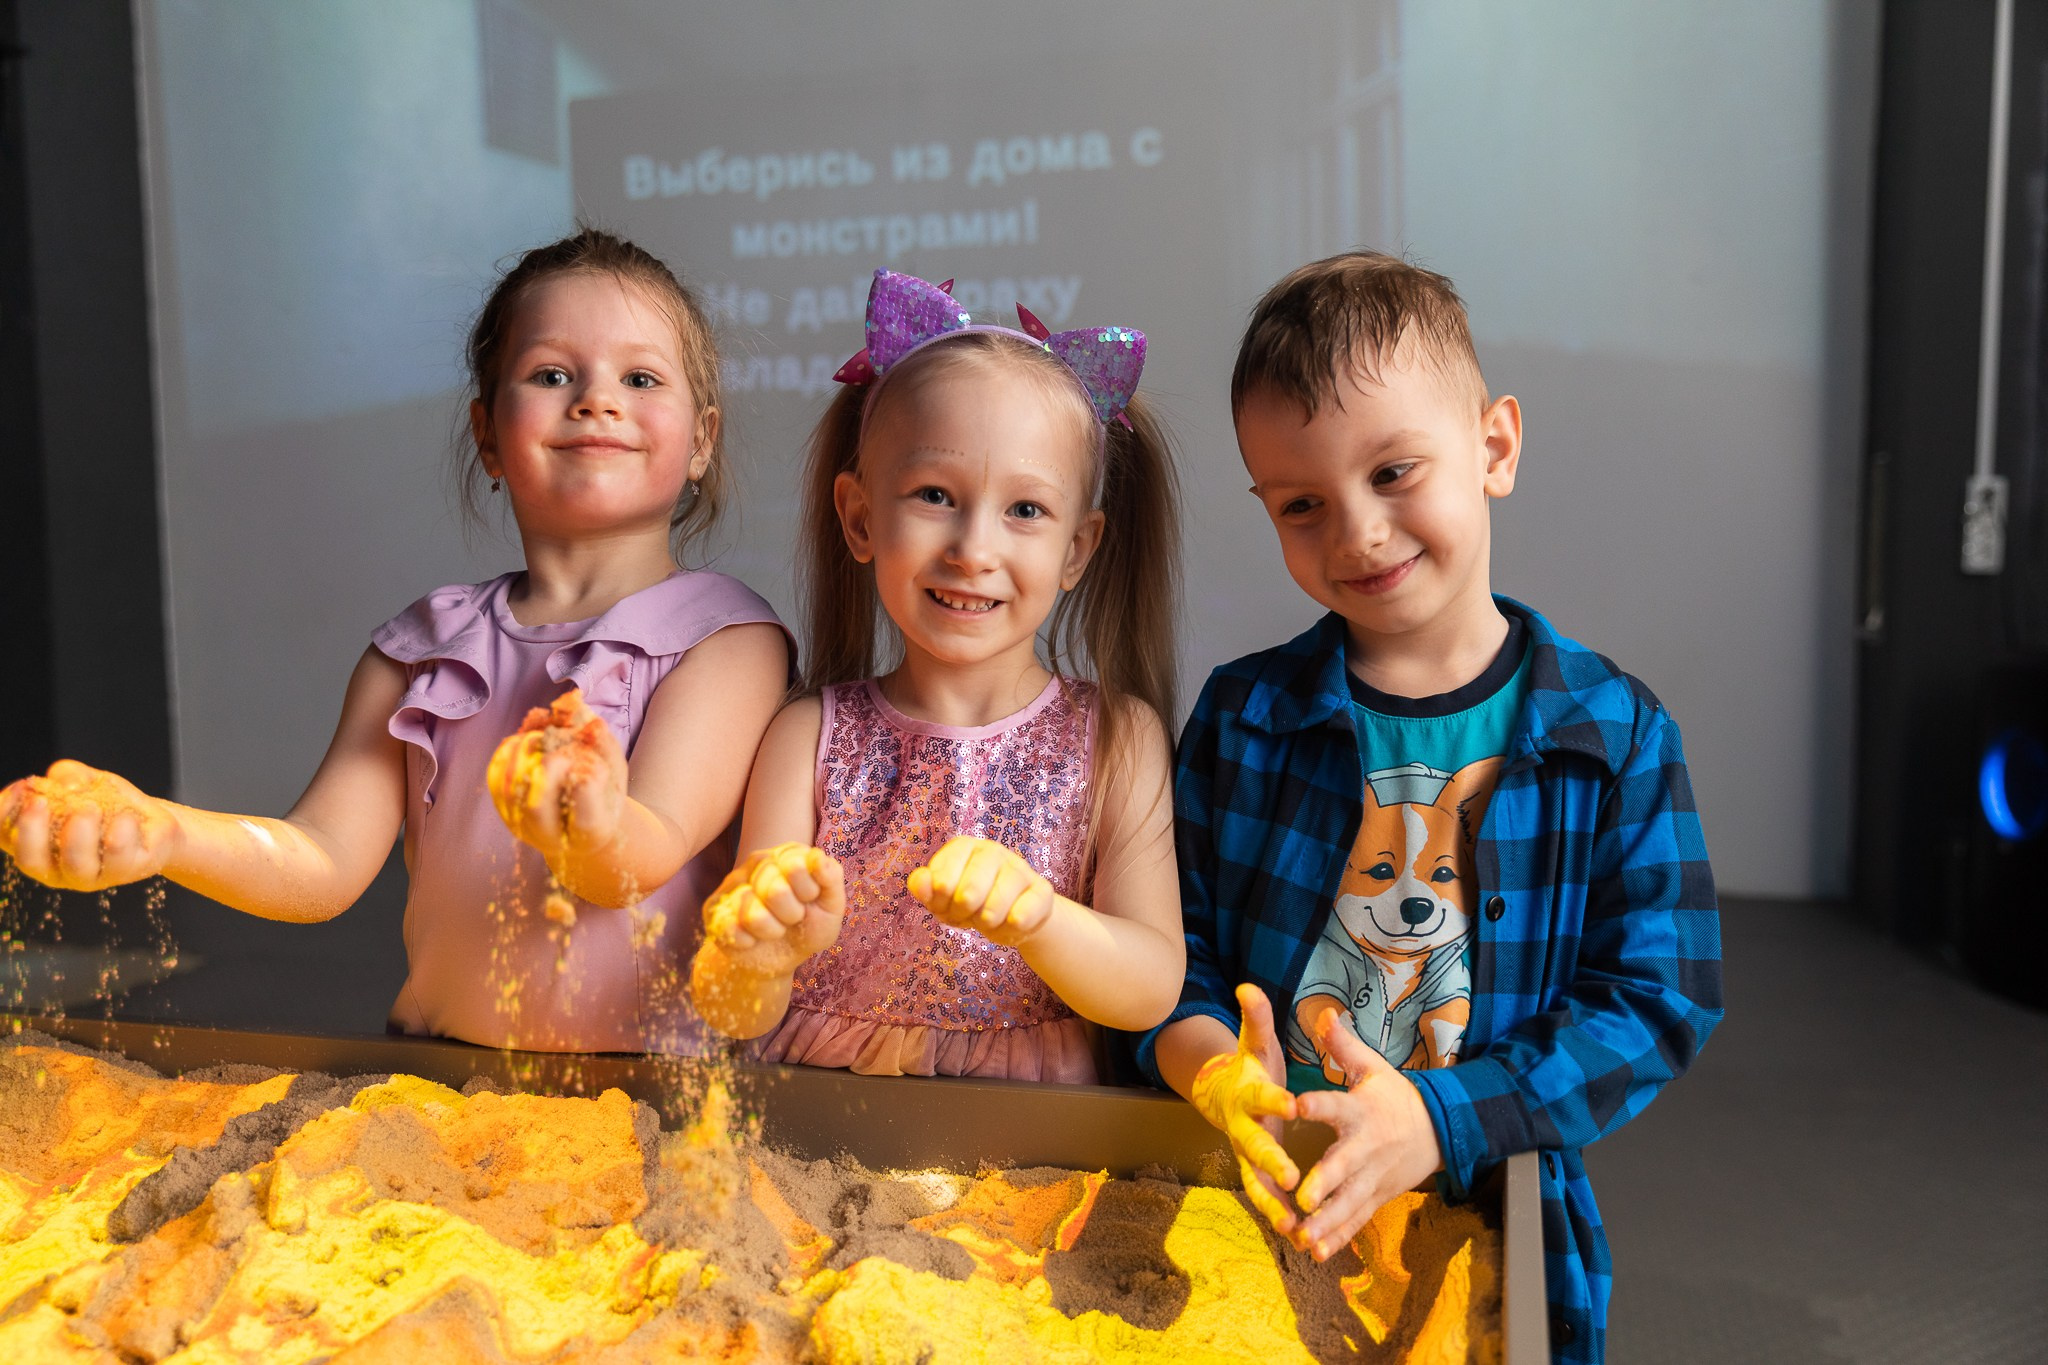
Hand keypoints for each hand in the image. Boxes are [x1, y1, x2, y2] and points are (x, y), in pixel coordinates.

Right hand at [0, 760, 178, 890]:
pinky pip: (119, 857)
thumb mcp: (83, 782)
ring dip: (77, 834)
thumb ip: (66, 776)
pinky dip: (120, 833)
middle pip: (31, 861)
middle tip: (40, 801)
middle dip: (29, 831)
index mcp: (38, 845)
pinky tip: (125, 816)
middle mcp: (59, 867)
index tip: (20, 788)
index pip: (5, 837)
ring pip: (75, 865)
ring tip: (89, 807)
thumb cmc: (110, 804)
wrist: (155, 822)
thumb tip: (63, 783)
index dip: (3, 815)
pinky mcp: (128, 870)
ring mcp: (93, 875)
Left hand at [486, 688, 626, 865]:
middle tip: (561, 750)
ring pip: (510, 790)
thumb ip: (605, 747)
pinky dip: (505, 755)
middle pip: (536, 806)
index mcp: (589, 834)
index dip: (588, 782)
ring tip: (539, 737)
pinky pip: (495, 781)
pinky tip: (520, 740)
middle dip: (549, 768)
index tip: (592, 765)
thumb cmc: (604, 799)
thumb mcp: (616, 775)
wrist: (580, 829)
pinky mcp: (505, 812)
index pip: (585, 814)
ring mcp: (523, 826)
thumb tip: (589, 718)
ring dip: (523, 755)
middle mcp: (551, 837)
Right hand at [699, 843, 844, 979]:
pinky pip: (730, 927)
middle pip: (774, 889)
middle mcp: (756, 863)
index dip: (808, 890)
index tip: (810, 898)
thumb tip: (817, 856)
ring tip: (776, 929)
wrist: (780, 959)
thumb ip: (831, 878)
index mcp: (787, 854)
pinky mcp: (714, 910)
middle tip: (793, 917)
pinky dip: (749, 941)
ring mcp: (732, 885)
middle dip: (791, 913)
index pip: (795, 864)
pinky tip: (753, 939)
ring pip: (751, 910)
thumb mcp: (830, 906)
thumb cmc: (808, 927)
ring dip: (772, 929)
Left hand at [906, 836, 1055, 946]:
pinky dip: (1011, 929)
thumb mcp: (941, 899)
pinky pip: (1021, 917)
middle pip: (969, 893)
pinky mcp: (1042, 889)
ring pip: (995, 907)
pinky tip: (1011, 923)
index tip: (945, 905)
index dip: (941, 903)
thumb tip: (921, 881)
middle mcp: (992, 850)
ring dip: (987, 924)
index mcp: (963, 847)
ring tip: (989, 919)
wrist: (1012, 918)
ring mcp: (1019, 868)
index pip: (942, 881)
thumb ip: (925, 888)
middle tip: (968, 914)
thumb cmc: (971, 904)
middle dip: (965, 914)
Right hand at [1190, 983, 1301, 1234]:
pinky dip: (1277, 1217)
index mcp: (1248, 1094)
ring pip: (1255, 1183)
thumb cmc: (1248, 1066)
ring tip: (1292, 1224)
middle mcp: (1242, 1128)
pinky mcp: (1254, 1173)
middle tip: (1292, 1174)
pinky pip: (1264, 1199)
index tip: (1293, 1103)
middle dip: (1271, 1160)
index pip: (1261, 1096)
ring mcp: (1245, 1154)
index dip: (1274, 1098)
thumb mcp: (1255, 1041)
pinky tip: (1298, 1238)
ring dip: (1272, 1204)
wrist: (1223, 1095)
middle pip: (1254, 1146)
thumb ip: (1256, 1017)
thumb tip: (1248, 985)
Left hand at [1289, 1006, 1445, 1260]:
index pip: (1337, 1105)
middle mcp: (1366, 1148)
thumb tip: (1324, 1013)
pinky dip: (1338, 1238)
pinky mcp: (1376, 1197)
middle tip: (1303, 1197)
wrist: (1439, 1130)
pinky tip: (1315, 1253)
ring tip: (1303, 1237)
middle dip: (1325, 1183)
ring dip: (1326, 1222)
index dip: (1318, 1103)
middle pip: (1344, 1166)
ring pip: (1348, 1203)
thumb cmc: (1395, 1096)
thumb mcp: (1372, 1068)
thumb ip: (1343, 1046)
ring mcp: (1373, 1178)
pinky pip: (1356, 1220)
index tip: (1296, 1103)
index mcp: (1361, 1111)